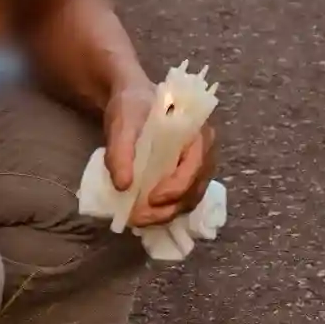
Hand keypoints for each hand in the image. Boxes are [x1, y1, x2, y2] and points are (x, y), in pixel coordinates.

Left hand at [104, 80, 216, 227]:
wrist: (133, 104)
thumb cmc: (132, 108)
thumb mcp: (121, 124)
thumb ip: (120, 152)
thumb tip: (123, 186)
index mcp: (196, 132)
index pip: (195, 167)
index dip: (176, 188)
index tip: (151, 199)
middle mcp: (204, 152)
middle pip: (194, 190)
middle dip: (167, 209)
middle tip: (137, 218)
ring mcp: (196, 168)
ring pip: (189, 200)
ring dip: (164, 215)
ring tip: (137, 219)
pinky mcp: (185, 179)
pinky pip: (181, 201)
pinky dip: (164, 211)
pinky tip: (144, 215)